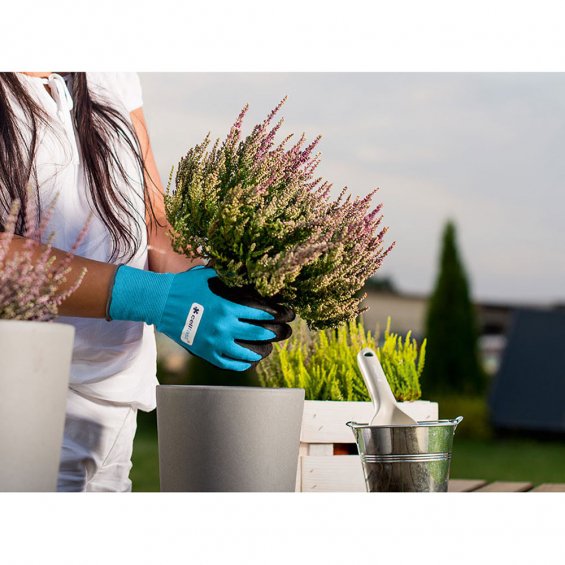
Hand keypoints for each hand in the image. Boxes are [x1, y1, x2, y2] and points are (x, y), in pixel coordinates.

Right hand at [108, 265, 281, 370]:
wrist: (161, 302)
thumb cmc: (186, 285)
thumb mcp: (210, 275)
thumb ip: (231, 276)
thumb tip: (249, 270)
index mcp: (228, 307)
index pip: (260, 313)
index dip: (274, 314)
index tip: (283, 314)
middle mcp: (224, 327)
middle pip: (258, 334)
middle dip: (273, 333)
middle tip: (282, 332)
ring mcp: (214, 343)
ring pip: (246, 353)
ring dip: (260, 351)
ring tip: (268, 349)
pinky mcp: (205, 352)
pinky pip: (228, 363)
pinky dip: (241, 364)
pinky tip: (248, 361)